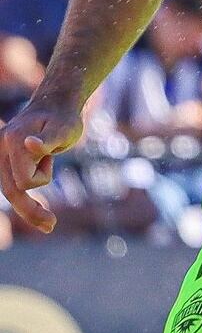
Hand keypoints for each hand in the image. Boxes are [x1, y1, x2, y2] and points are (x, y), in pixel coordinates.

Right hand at [0, 99, 85, 233]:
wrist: (55, 105)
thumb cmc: (64, 118)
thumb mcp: (64, 129)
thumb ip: (49, 139)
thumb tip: (30, 145)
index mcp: (13, 141)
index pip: (23, 179)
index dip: (42, 178)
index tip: (51, 160)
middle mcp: (1, 148)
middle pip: (11, 190)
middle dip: (30, 211)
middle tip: (51, 227)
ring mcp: (1, 155)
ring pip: (11, 190)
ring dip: (29, 205)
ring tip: (49, 223)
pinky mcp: (6, 160)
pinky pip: (12, 185)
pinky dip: (23, 201)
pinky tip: (38, 217)